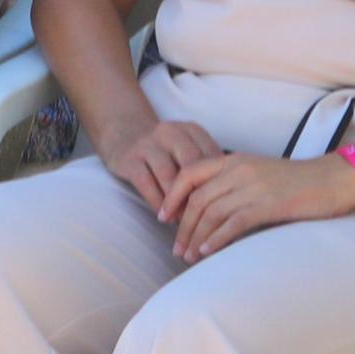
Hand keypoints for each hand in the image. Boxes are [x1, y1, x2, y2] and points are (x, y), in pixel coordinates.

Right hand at [92, 115, 219, 222]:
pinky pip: (146, 183)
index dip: (218, 184)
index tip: (222, 207)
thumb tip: (229, 201)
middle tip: (205, 220)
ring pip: (168, 175)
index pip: (211, 157)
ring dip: (178, 203)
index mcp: (191, 130)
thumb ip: (206, 166)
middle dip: (199, 195)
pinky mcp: (128, 158)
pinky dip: (157, 202)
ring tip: (185, 223)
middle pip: (191, 166)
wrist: (124, 132)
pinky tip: (164, 217)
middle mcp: (170, 132)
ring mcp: (147, 144)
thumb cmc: (166, 150)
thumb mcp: (187, 148)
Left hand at [162, 151, 354, 260]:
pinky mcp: (269, 204)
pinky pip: (233, 222)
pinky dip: (216, 239)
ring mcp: (254, 186)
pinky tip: (208, 252)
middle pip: (197, 198)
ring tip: (189, 257)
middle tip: (176, 249)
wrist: (333, 179)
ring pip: (211, 212)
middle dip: (182, 226)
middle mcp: (240, 169)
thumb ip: (233, 184)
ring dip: (196, 237)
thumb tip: (207, 210)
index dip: (172, 196)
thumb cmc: (297, 182)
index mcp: (234, 159)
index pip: (190, 173)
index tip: (164, 217)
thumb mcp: (258, 174)